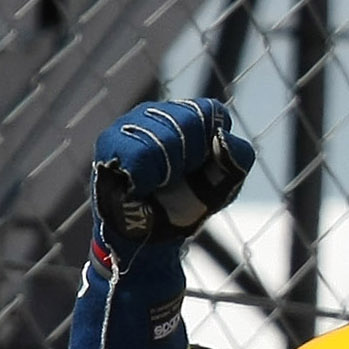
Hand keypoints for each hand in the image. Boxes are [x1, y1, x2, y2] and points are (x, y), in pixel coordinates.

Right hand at [92, 99, 253, 249]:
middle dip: (188, 159)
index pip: (208, 113)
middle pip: (186, 121)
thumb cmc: (187, 204)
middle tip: (174, 181)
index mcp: (190, 115)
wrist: (152, 237)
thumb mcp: (225, 184)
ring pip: (161, 136)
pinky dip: (144, 178)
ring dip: (166, 171)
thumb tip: (220, 136)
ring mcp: (132, 122)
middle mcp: (158, 111)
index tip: (199, 170)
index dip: (208, 146)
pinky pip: (136, 154)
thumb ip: (238, 157)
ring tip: (157, 185)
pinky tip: (141, 187)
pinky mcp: (110, 141)